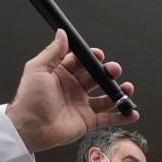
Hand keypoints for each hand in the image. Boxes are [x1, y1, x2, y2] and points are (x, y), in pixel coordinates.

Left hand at [5, 30, 137, 153]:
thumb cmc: (30, 100)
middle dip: (108, 73)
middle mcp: (73, 89)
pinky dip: (121, 116)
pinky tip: (131, 112)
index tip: (99, 55)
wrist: (30, 127)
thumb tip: (62, 34)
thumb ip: (53, 52)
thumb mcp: (38, 69)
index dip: (91, 57)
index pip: (81, 62)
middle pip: (96, 77)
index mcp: (61, 74)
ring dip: (118, 93)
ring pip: (106, 97)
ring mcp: (82, 105)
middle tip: (114, 70)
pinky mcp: (87, 121)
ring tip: (127, 89)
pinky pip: (108, 118)